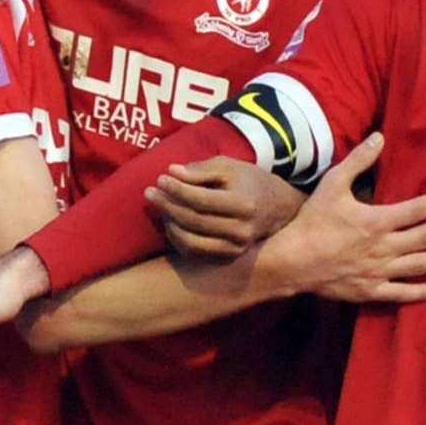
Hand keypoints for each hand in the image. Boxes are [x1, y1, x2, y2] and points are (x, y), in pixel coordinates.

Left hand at [146, 157, 301, 256]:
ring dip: (169, 223)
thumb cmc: (247, 181)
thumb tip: (171, 172)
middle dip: (167, 205)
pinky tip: (170, 221)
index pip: (201, 200)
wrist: (275, 208)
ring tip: (159, 206)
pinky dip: (177, 238)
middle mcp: (241, 231)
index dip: (177, 190)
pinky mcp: (227, 257)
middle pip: (194, 220)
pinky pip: (194, 252)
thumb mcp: (228, 167)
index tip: (160, 178)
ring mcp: (235, 248)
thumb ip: (200, 169)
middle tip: (150, 192)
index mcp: (244, 205)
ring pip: (190, 241)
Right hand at [267, 133, 425, 301]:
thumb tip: (379, 137)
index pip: (417, 209)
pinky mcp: (371, 290)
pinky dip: (421, 291)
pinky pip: (401, 292)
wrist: (292, 261)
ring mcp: (380, 271)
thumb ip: (358, 161)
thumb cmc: (312, 221)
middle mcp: (384, 247)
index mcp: (377, 221)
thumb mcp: (332, 184)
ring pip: (420, 265)